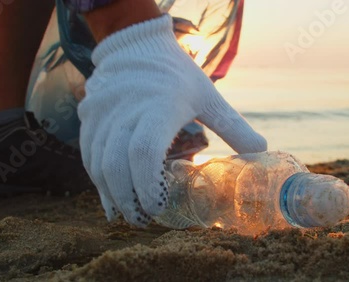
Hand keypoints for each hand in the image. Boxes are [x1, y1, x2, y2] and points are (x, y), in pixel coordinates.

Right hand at [78, 14, 266, 226]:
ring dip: (111, 194)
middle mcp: (125, 112)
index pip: (144, 152)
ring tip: (127, 213)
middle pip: (116, 165)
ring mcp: (102, 114)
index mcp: (159, 107)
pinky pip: (87, 155)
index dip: (148, 185)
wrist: (135, 46)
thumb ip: (233, 125)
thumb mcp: (207, 95)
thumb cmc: (176, 73)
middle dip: (128, 199)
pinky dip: (97, 180)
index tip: (158, 207)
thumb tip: (261, 152)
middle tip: (143, 220)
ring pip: (98, 164)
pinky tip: (108, 196)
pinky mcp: (89, 117)